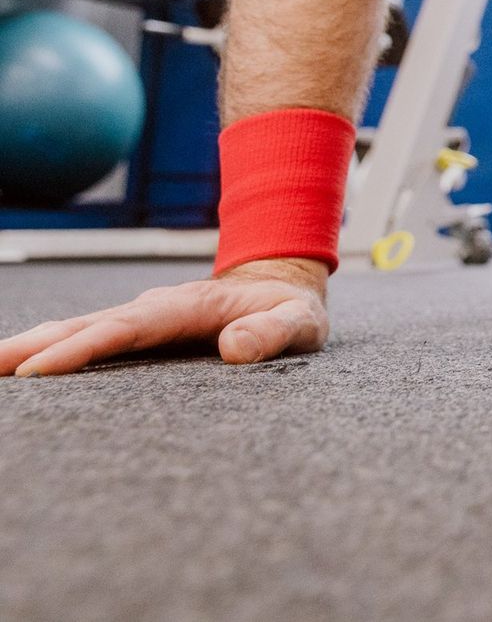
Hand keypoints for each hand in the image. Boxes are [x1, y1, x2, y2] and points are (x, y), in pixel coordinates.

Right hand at [1, 257, 328, 377]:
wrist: (284, 284)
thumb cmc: (292, 309)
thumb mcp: (300, 322)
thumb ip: (274, 334)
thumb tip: (235, 349)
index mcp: (188, 307)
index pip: (127, 329)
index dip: (82, 348)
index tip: (40, 369)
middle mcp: (155, 308)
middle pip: (87, 326)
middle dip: (35, 346)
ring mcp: (143, 318)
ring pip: (79, 329)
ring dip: (32, 346)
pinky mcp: (139, 331)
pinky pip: (88, 338)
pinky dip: (50, 349)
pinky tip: (20, 367)